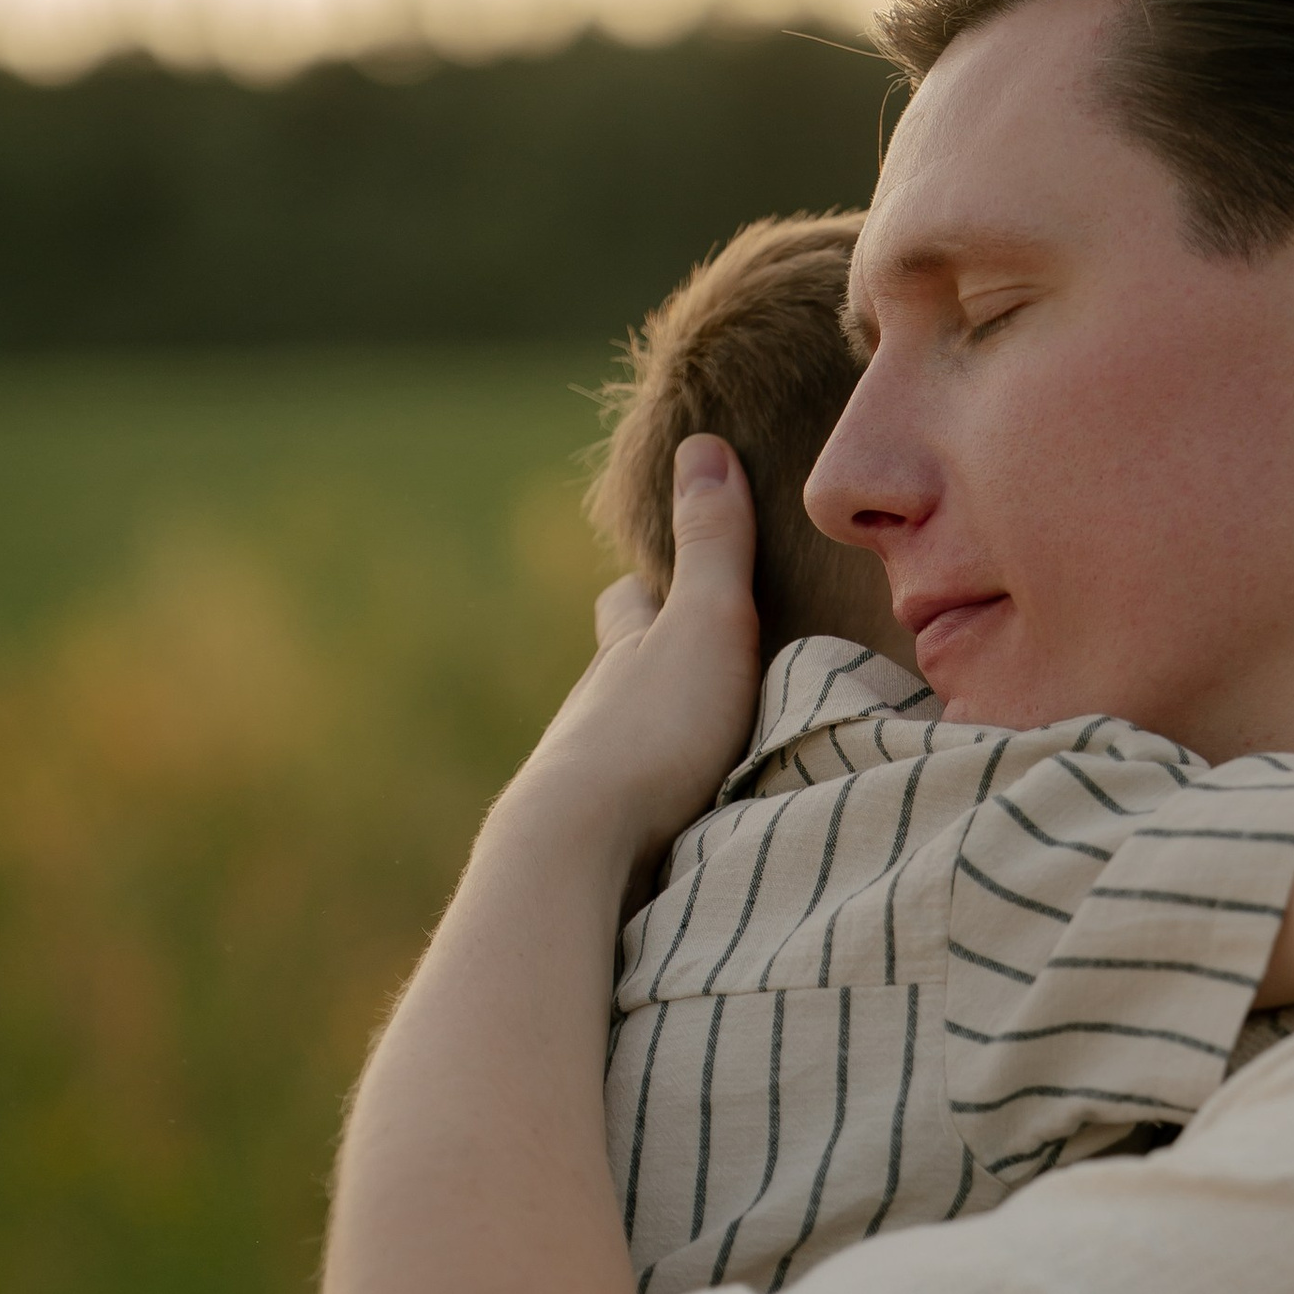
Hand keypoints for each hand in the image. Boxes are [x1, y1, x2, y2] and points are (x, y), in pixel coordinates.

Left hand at [514, 432, 763, 888]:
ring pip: (622, 739)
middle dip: (646, 662)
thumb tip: (703, 444)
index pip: (627, 601)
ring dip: (654, 736)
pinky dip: (654, 796)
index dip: (646, 584)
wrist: (580, 849)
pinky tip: (679, 815)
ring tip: (698, 744)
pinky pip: (631, 803)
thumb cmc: (654, 732)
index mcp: (624, 650)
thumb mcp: (705, 624)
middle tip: (687, 659)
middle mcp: (597, 707)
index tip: (664, 573)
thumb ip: (712, 547)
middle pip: (619, 672)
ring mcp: (589, 775)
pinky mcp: (598, 836)